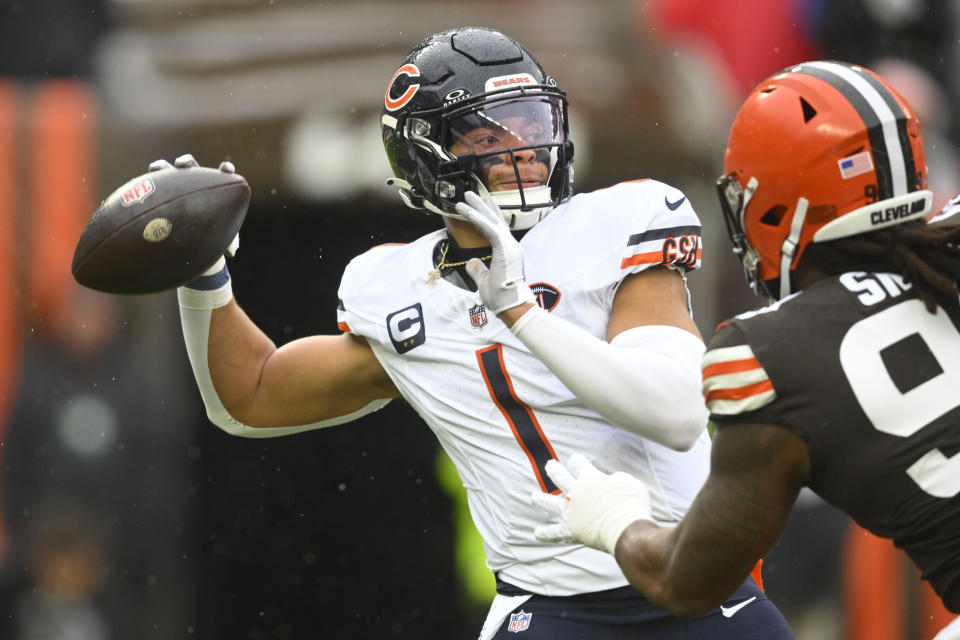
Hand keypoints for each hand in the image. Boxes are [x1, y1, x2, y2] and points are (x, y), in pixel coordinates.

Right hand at [150, 154, 240, 269]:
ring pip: (167, 171)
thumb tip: (231, 251)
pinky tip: (139, 184)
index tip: (225, 169)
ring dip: (161, 166)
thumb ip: (229, 241)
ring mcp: (176, 184)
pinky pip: (152, 185)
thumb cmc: (211, 234)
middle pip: (190, 165)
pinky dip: (147, 183)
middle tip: (180, 164)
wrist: (193, 237)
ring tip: (155, 167)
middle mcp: (194, 181)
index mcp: (213, 187)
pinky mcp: (161, 191)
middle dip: (185, 161)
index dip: (225, 169)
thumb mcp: (221, 238)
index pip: (221, 173)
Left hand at [454, 191, 534, 313]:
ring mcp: (510, 246)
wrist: (512, 306)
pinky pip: (489, 228)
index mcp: (508, 253)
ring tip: (465, 197)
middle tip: (471, 194)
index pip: (498, 229)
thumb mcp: (484, 282)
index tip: (483, 204)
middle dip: (483, 206)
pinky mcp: (505, 248)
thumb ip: (478, 270)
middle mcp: (511, 246)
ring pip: (491, 221)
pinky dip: (478, 218)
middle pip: (495, 220)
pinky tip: (467, 210)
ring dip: (478, 207)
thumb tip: (471, 261)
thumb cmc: (501, 298)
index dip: (489, 216)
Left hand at [530, 454, 652, 554]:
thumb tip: (612, 482)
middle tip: (550, 465)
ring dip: (541, 500)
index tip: (574, 460)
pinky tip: (536, 533)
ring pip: (550, 503)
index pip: (579, 465)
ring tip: (534, 497)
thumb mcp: (629, 483)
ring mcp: (571, 512)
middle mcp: (576, 493)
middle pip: (560, 478)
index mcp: (589, 478)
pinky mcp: (571, 530)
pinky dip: (546, 533)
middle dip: (554, 470)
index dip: (577, 462)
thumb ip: (617, 480)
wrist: (625, 528)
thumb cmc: (631, 503)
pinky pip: (555, 532)